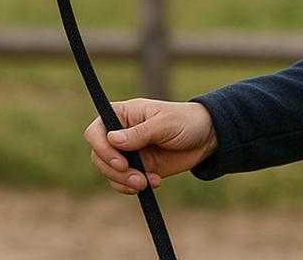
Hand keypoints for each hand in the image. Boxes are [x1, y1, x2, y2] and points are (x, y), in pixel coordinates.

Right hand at [84, 98, 217, 193]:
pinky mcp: (138, 168)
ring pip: (109, 172)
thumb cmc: (185, 121)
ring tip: (146, 183)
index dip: (102, 148)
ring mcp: (128, 153)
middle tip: (137, 179)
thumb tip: (112, 140)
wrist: (206, 138)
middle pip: (98, 156)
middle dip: (114, 172)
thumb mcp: (164, 124)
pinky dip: (133, 188)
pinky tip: (154, 182)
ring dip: (124, 182)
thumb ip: (139, 133)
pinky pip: (123, 183)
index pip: (95, 131)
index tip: (120, 163)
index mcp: (122, 115)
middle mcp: (120, 134)